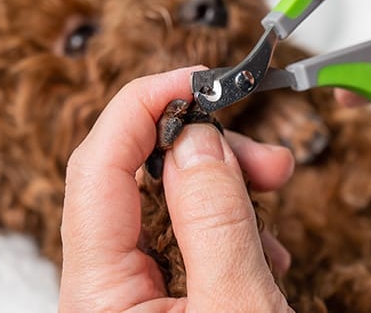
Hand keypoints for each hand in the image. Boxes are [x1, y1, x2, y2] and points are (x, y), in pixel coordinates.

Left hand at [59, 67, 292, 311]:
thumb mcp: (238, 305)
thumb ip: (214, 221)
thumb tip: (197, 139)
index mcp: (99, 294)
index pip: (97, 168)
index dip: (144, 106)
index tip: (196, 80)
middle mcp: (103, 289)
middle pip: (134, 179)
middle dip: (204, 153)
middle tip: (264, 158)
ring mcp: (130, 294)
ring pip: (165, 205)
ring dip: (225, 190)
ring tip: (273, 200)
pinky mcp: (160, 298)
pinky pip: (184, 238)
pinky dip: (226, 227)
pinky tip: (262, 246)